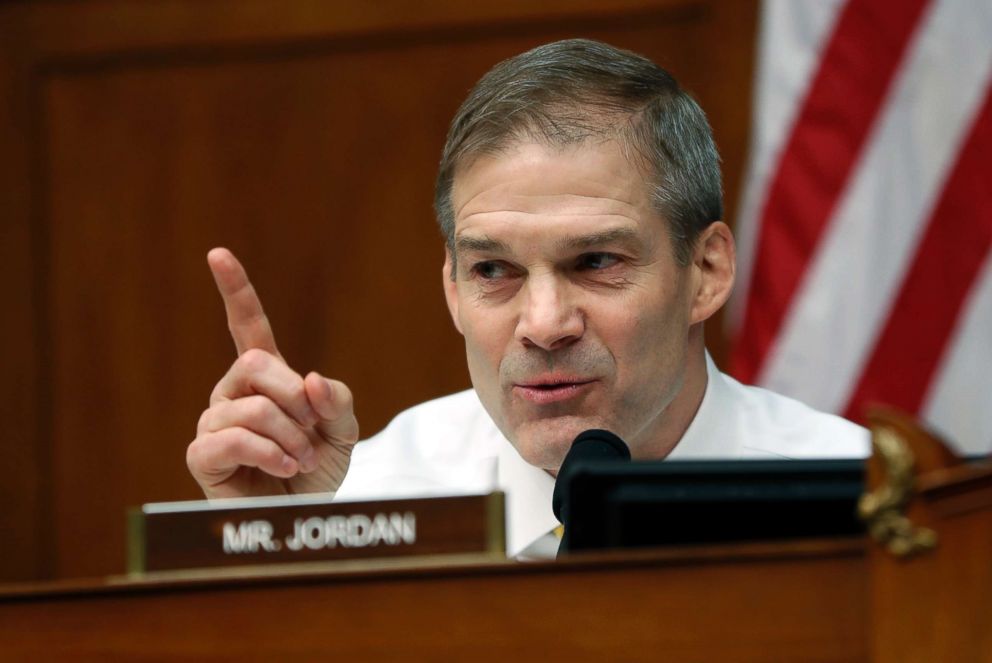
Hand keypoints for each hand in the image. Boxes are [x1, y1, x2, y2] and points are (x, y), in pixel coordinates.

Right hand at [186, 248, 358, 498]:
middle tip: (313, 431)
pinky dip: (270, 453)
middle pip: (256, 363)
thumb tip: (309, 379)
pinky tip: (285, 468)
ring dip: (291, 437)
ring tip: (303, 460)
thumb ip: (335, 399)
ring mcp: (215, 423)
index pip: (247, 327)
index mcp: (266, 378)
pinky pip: (233, 438)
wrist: (306, 518)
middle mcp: (234, 393)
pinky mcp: (203, 456)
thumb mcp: (343, 429)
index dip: (235, 291)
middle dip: (295, 397)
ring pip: (252, 407)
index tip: (217, 254)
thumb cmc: (319, 469)